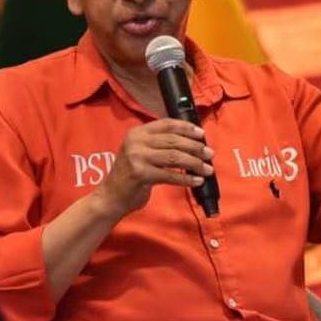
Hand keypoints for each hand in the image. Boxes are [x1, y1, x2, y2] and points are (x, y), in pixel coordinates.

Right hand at [92, 119, 211, 219]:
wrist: (111, 196)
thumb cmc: (130, 174)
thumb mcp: (140, 152)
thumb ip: (159, 144)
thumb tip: (192, 142)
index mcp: (137, 132)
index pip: (167, 124)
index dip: (186, 128)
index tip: (201, 134)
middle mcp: (136, 141)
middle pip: (174, 140)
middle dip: (195, 147)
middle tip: (210, 154)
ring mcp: (137, 157)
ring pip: (175, 157)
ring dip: (195, 163)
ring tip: (207, 169)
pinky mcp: (141, 174)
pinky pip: (170, 175)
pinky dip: (186, 178)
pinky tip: (196, 181)